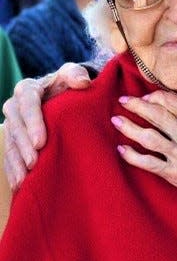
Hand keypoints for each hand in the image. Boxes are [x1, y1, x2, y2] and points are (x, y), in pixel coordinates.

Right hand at [2, 63, 90, 190]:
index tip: (40, 142)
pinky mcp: (13, 140)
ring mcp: (12, 124)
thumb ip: (76, 74)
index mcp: (28, 89)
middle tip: (33, 163)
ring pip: (10, 143)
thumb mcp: (72, 76)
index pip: (27, 103)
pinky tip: (19, 185)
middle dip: (23, 146)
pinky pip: (9, 156)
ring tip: (24, 179)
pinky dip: (13, 170)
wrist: (62, 96)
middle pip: (15, 126)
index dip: (32, 122)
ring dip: (16, 162)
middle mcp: (15, 106)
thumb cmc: (68, 86)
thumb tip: (83, 82)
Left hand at [111, 90, 176, 260]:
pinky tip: (121, 149)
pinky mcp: (176, 175)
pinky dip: (133, 156)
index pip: (174, 103)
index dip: (157, 97)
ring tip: (116, 120)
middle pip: (157, 116)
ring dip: (130, 128)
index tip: (148, 96)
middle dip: (138, 106)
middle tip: (124, 101)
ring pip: (149, 138)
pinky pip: (149, 164)